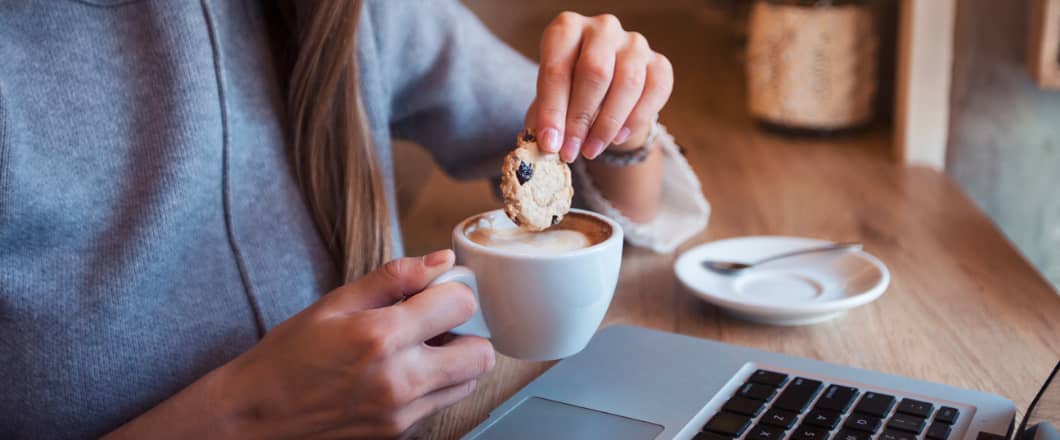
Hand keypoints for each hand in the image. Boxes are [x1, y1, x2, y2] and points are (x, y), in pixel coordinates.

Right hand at [217, 250, 493, 438]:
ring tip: (417, 350)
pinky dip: (433, 387)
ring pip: (468, 383)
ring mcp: (401, 413)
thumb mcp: (335, 303)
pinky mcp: (399, 433)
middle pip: (480, 353)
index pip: (461, 304)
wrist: (255, 415)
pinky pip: (440, 404)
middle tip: (437, 324)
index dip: (454, 290)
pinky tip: (400, 374)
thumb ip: (394, 278)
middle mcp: (399, 379)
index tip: (437, 291)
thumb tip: (441, 259)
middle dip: (467, 332)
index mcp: (381, 336)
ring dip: (455, 362)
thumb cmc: (289, 356)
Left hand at [527, 12, 673, 161]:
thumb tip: (547, 145)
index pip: (557, 68)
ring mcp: (634, 43)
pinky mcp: (659, 62)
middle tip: (570, 151)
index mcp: (566, 29)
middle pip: (595, 71)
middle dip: (580, 118)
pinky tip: (617, 138)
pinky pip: (655, 91)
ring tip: (591, 150)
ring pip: (628, 82)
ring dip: (607, 124)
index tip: (550, 143)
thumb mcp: (550, 100)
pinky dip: (636, 119)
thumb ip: (546, 119)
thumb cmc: (569, 92)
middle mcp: (602, 28)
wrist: (603, 91)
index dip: (552, 110)